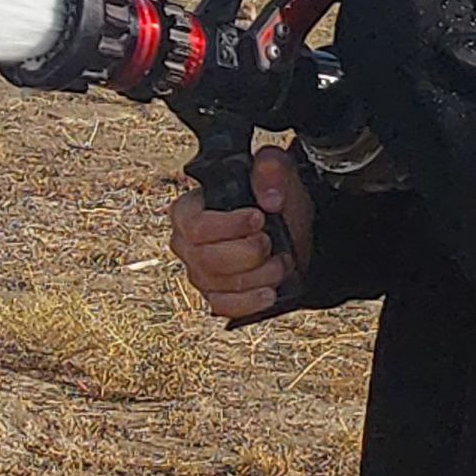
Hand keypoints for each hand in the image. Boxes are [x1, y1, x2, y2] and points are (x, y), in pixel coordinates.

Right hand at [170, 146, 313, 318]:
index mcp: (187, 210)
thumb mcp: (277, 171)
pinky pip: (224, 307)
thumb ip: (271, 168)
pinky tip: (269, 291)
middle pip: (207, 259)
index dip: (228, 226)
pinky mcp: (214, 297)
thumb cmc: (273, 197)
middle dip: (249, 253)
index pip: (194, 226)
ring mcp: (198, 273)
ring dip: (258, 276)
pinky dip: (250, 301)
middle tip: (270, 242)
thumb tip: (270, 198)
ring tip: (279, 262)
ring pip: (219, 285)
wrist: (290, 230)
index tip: (259, 218)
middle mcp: (185, 244)